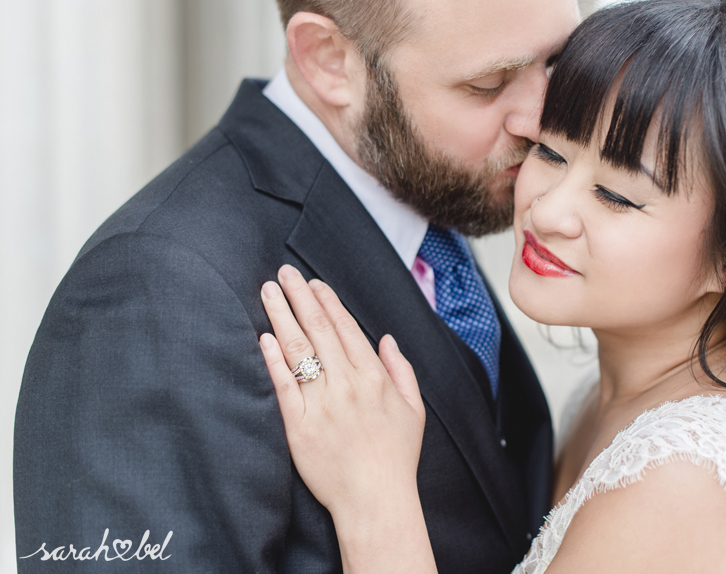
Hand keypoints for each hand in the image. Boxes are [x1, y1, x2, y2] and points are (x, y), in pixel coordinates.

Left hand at [258, 265, 425, 523]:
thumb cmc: (396, 457)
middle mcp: (347, 384)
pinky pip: (283, 385)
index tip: (313, 283)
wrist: (376, 499)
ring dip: (282, 316)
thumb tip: (387, 339)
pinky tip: (264, 338)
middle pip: (319, 329)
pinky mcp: (298, 426)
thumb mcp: (414, 409)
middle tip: (284, 273)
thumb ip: (401, 370)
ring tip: (268, 292)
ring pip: (298, 350)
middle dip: (300, 297)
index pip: (346, 328)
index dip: (328, 302)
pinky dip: (273, 359)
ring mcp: (321, 403)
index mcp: (374, 377)